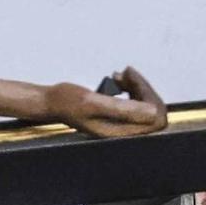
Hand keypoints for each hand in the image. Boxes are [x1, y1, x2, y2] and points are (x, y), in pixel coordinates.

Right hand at [46, 67, 164, 138]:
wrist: (50, 102)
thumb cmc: (65, 101)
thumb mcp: (92, 101)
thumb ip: (121, 109)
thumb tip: (152, 112)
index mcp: (121, 132)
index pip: (155, 119)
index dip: (150, 97)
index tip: (132, 79)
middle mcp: (125, 131)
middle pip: (153, 111)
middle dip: (143, 89)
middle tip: (126, 72)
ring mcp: (122, 124)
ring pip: (145, 105)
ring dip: (136, 86)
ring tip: (120, 74)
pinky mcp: (118, 116)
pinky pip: (136, 102)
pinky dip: (130, 88)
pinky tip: (117, 79)